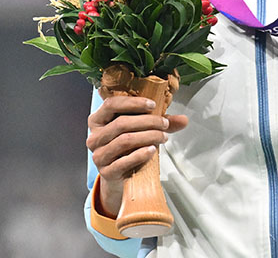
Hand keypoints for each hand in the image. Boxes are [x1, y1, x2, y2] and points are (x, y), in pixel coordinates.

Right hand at [86, 95, 187, 215]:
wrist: (119, 175)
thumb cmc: (128, 146)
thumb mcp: (139, 129)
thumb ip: (159, 122)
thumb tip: (183, 120)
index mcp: (97, 120)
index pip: (111, 104)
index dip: (133, 103)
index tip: (152, 105)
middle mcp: (94, 137)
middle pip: (121, 123)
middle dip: (147, 121)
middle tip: (165, 124)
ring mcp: (98, 155)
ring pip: (125, 140)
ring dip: (148, 136)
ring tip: (163, 137)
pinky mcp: (105, 172)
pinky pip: (124, 161)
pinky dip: (140, 154)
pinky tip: (152, 150)